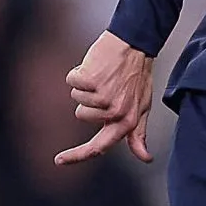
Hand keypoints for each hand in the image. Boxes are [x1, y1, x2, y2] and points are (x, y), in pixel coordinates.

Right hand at [56, 31, 156, 164]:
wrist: (134, 43)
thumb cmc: (137, 75)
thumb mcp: (142, 107)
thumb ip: (139, 134)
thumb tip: (146, 158)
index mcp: (127, 121)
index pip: (99, 146)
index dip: (78, 155)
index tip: (59, 161)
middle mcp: (114, 111)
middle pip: (81, 115)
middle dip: (89, 100)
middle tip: (107, 85)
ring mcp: (102, 95)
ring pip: (76, 98)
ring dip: (85, 85)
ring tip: (103, 74)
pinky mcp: (91, 79)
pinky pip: (72, 81)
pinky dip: (78, 71)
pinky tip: (95, 65)